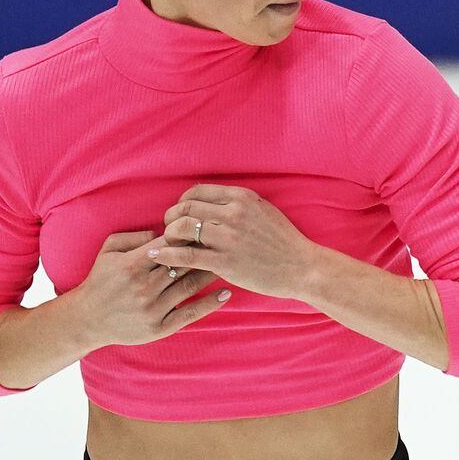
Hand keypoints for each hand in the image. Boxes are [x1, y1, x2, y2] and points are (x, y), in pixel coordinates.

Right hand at [68, 230, 225, 348]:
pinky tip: (226, 293)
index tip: (205, 228)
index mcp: (132, 265)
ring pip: (189, 286)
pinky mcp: (159, 328)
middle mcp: (144, 287)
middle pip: (183, 264)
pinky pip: (190, 314)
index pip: (168, 245)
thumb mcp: (109, 251)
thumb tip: (162, 231)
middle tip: (225, 241)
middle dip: (204, 251)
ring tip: (230, 262)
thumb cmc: (100, 280)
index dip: (187, 236)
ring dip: (211, 273)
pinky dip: (210, 303)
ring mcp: (152, 309)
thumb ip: (133, 236)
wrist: (87, 319)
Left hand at [148, 184, 318, 301]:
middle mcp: (233, 213)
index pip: (197, 192)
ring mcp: (228, 237)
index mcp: (241, 197)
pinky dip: (166, 253)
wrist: (302, 267)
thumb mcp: (264, 210)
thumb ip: (238, 203)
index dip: (181, 202)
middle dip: (171, 217)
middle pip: (185, 207)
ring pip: (181, 227)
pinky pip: (185, 254)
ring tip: (167, 243)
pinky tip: (156, 255)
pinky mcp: (223, 261)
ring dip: (168, 235)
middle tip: (169, 230)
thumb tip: (210, 201)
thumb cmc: (284, 241)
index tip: (179, 214)